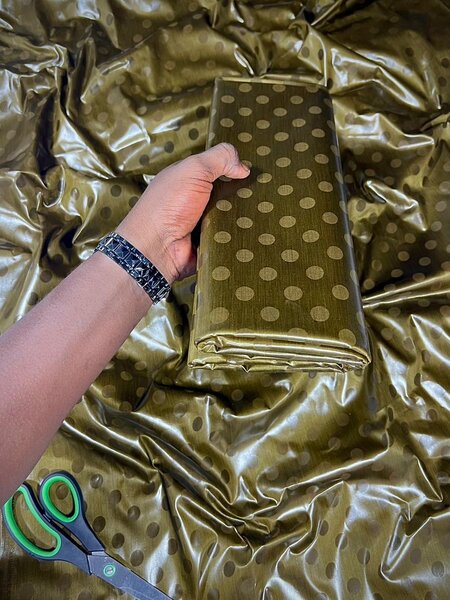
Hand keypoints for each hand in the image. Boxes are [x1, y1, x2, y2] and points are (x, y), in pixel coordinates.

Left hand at [115, 143, 249, 283]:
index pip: (218, 170)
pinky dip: (241, 235)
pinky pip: (232, 237)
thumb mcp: (193, 170)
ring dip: (245, 216)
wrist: (158, 249)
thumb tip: (243, 166)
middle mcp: (197, 201)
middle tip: (262, 193)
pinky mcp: (212, 243)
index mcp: (190, 180)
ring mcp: (205, 224)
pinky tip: (255, 232)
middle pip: (230, 194)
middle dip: (245, 194)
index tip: (255, 170)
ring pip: (234, 217)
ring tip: (262, 213)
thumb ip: (218, 159)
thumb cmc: (168, 205)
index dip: (235, 168)